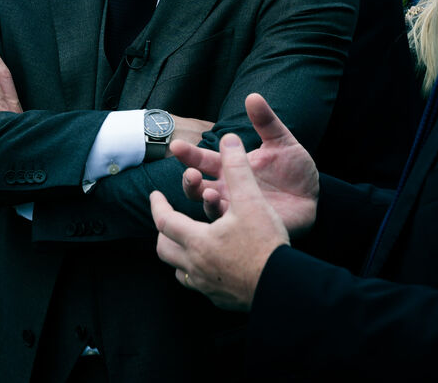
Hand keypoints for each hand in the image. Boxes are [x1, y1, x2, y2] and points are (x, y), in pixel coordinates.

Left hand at [151, 133, 286, 311]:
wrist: (282, 287)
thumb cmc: (265, 244)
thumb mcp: (251, 201)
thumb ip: (238, 169)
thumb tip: (230, 139)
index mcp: (197, 240)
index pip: (164, 221)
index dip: (158, 205)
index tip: (155, 195)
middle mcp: (195, 265)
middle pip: (165, 248)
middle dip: (163, 231)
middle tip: (167, 218)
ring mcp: (207, 286)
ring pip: (180, 271)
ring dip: (178, 255)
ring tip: (186, 243)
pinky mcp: (221, 299)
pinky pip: (200, 286)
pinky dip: (198, 273)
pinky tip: (210, 267)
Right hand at [173, 94, 319, 233]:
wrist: (314, 196)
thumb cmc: (295, 169)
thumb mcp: (281, 142)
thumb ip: (266, 122)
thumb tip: (252, 96)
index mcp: (231, 168)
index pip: (202, 160)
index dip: (189, 154)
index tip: (176, 145)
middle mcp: (228, 189)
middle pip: (197, 186)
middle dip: (189, 180)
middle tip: (191, 173)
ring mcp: (236, 209)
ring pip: (208, 207)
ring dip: (203, 199)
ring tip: (206, 191)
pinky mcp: (249, 225)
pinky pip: (230, 226)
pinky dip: (222, 216)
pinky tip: (222, 207)